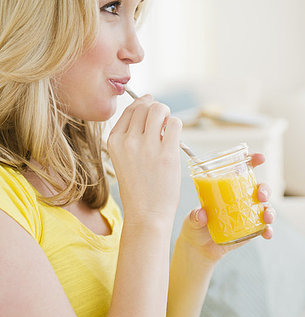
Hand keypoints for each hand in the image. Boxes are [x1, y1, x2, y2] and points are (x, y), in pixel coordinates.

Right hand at [107, 94, 182, 224]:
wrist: (146, 214)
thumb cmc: (139, 187)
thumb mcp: (124, 158)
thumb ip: (132, 134)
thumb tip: (149, 102)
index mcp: (114, 141)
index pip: (130, 109)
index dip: (144, 104)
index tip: (151, 108)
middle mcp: (128, 141)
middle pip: (146, 106)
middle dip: (158, 110)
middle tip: (163, 125)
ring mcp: (147, 146)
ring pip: (160, 110)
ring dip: (168, 116)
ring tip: (169, 131)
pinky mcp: (166, 154)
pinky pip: (175, 124)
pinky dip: (177, 127)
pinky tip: (175, 140)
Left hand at [176, 152, 274, 264]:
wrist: (198, 248)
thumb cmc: (195, 227)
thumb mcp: (191, 220)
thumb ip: (195, 216)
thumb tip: (201, 214)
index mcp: (227, 189)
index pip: (242, 170)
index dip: (253, 161)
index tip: (259, 158)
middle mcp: (241, 199)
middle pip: (259, 188)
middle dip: (264, 189)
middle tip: (260, 195)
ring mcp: (247, 214)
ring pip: (265, 207)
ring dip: (270, 210)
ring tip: (266, 217)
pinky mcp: (251, 230)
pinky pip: (264, 228)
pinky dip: (268, 230)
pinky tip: (267, 233)